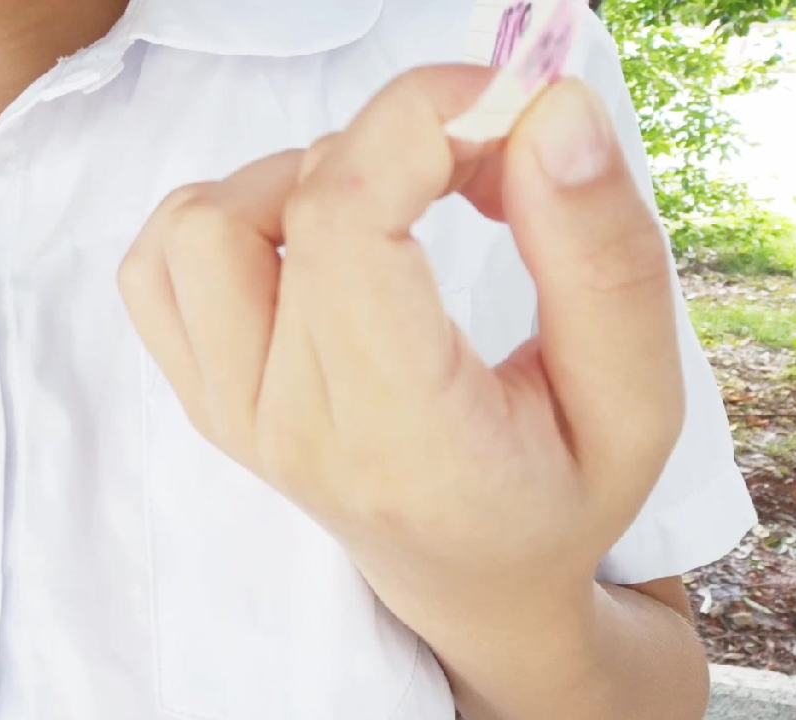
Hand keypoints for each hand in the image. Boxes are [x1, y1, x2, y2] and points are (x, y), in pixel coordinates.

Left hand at [118, 66, 682, 627]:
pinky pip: (160, 263)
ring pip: (200, 222)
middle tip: (484, 169)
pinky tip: (312, 240)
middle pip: (289, 204)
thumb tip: (547, 109)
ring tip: (393, 210)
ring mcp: (228, 410)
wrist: (469, 579)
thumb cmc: (559, 496)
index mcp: (400, 434)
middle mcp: (288, 422)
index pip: (347, 227)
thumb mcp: (634, 402)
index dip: (417, 122)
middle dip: (398, 139)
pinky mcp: (200, 391)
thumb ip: (603, 258)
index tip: (504, 105)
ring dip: (302, 176)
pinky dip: (230, 216)